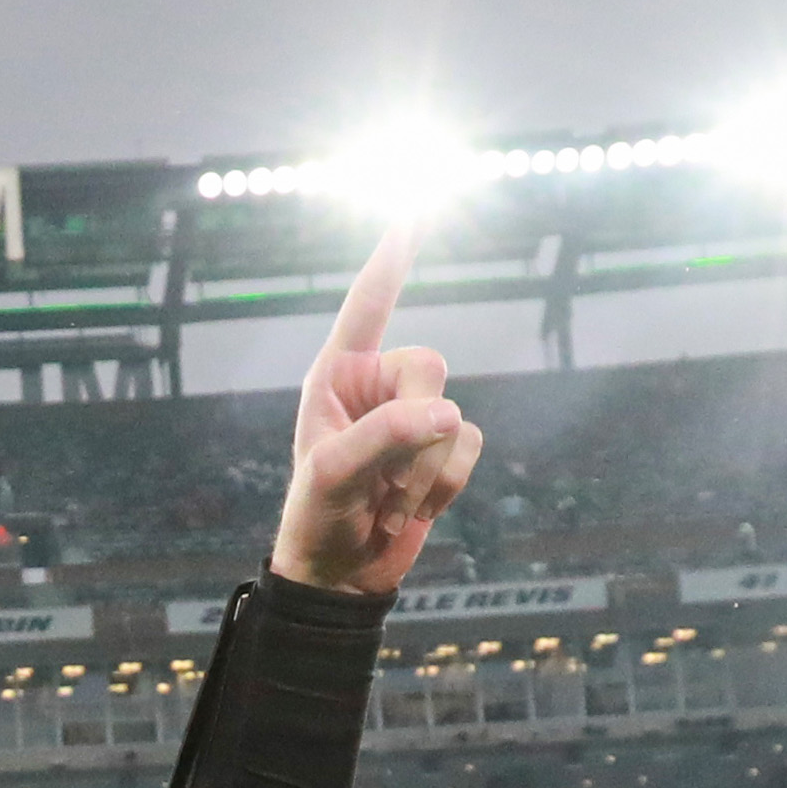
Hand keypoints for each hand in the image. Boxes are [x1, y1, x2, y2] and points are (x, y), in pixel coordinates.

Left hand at [269, 234, 481, 600]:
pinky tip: (411, 511)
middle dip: (414, 430)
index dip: (392, 258)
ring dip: (424, 474)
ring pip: (453, 415)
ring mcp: (413, 418)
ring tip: (388, 507)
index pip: (369, 304)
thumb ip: (385, 436)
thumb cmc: (318, 520)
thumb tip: (446, 414)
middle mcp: (376, 386)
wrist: (338, 578)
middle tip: (385, 484)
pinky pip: (468, 447)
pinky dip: (443, 487)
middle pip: (429, 366)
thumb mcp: (335, 475)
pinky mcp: (441, 451)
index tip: (412, 208)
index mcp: (336, 376)